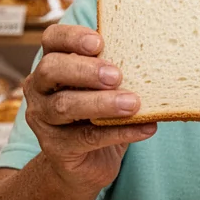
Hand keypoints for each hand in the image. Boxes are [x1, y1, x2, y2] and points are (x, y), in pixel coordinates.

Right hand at [23, 24, 156, 194]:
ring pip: (65, 105)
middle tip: (116, 76)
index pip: (52, 39)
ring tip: (133, 103)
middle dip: (85, 70)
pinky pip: (86, 137)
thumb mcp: (107, 87)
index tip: (99, 42)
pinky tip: (146, 128)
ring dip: (102, 103)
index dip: (72, 37)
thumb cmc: (101, 112)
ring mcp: (43, 118)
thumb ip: (118, 70)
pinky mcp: (56, 147)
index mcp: (53, 63)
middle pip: (51, 69)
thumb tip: (159, 57)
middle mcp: (39, 88)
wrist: (87, 162)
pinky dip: (119, 132)